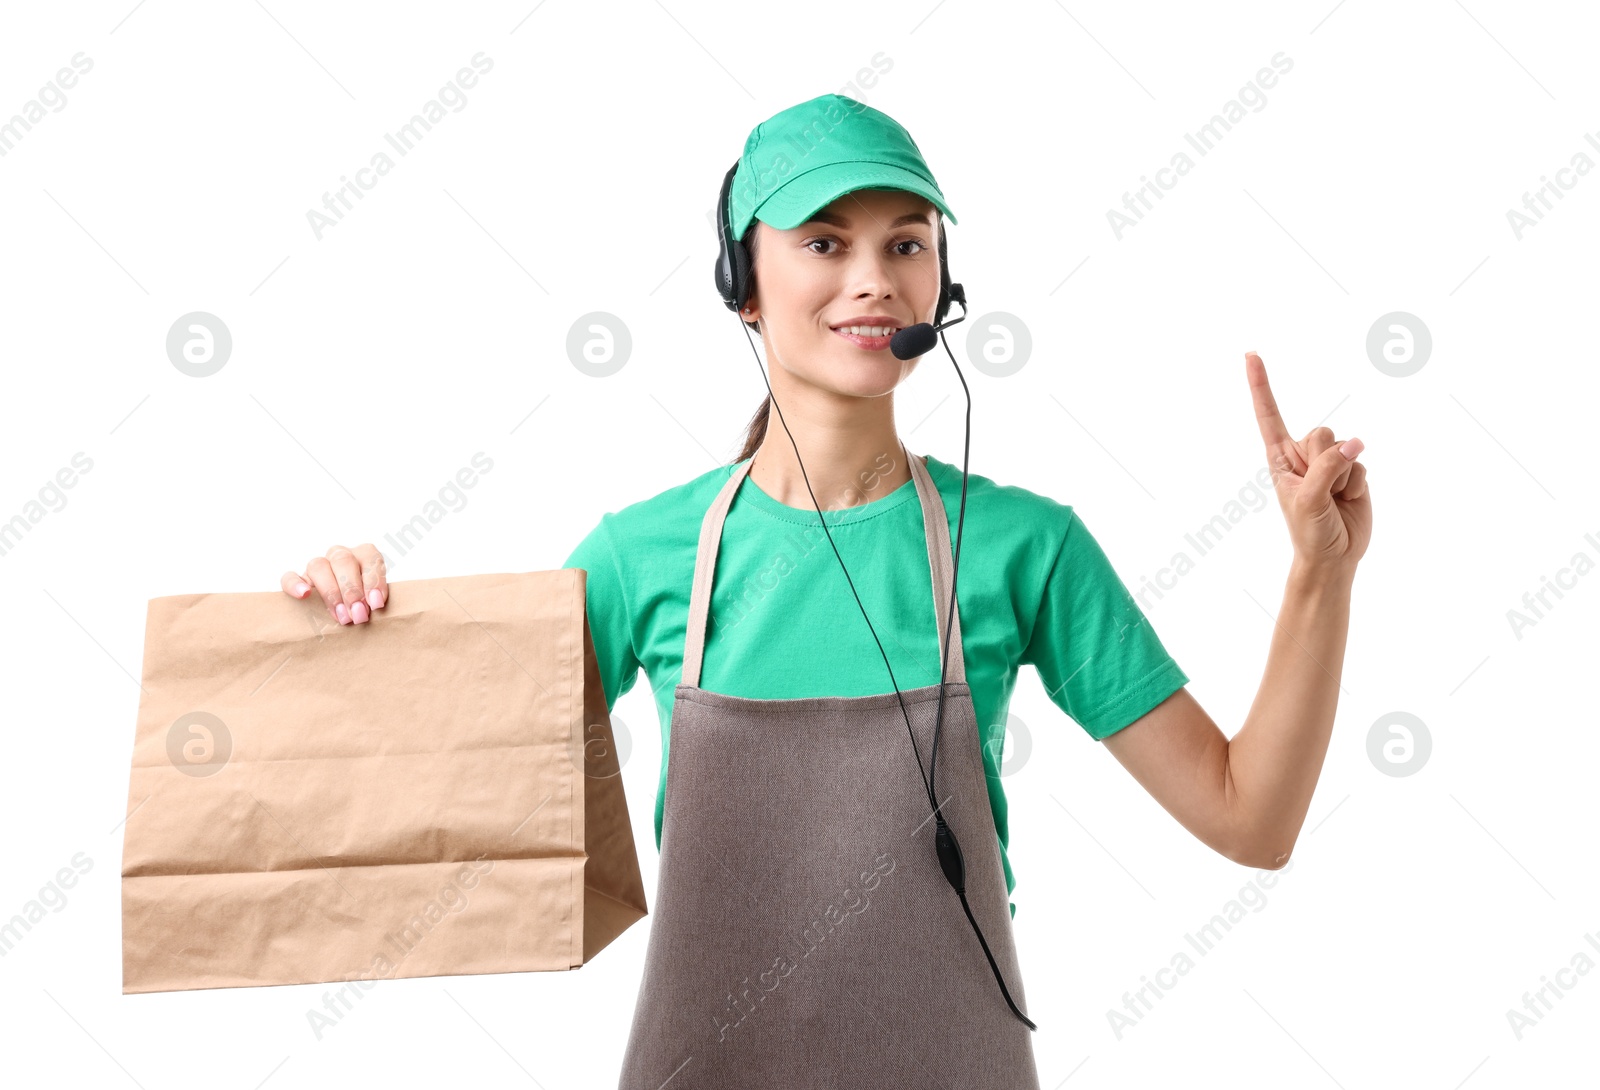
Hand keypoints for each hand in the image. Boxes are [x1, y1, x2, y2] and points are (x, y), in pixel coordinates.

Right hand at [281, 544, 388, 624]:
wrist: (348, 611)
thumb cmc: (367, 605)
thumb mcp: (376, 600)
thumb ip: (376, 600)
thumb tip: (376, 609)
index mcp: (364, 555)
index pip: (370, 558)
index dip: (373, 580)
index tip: (376, 604)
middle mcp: (341, 555)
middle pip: (343, 561)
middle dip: (352, 590)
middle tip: (359, 615)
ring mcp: (319, 565)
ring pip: (318, 566)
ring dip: (331, 592)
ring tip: (341, 616)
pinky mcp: (299, 580)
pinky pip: (290, 577)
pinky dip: (295, 585)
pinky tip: (304, 595)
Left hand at [1246, 351, 1371, 577]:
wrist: (1334, 556)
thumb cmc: (1310, 531)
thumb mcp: (1309, 500)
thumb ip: (1329, 468)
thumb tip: (1355, 443)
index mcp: (1280, 458)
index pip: (1268, 415)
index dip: (1260, 385)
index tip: (1250, 354)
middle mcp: (1303, 455)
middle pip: (1322, 432)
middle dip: (1326, 461)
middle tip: (1321, 491)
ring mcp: (1329, 462)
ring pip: (1345, 446)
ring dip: (1344, 475)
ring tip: (1334, 499)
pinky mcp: (1353, 470)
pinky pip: (1362, 463)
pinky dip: (1358, 484)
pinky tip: (1347, 500)